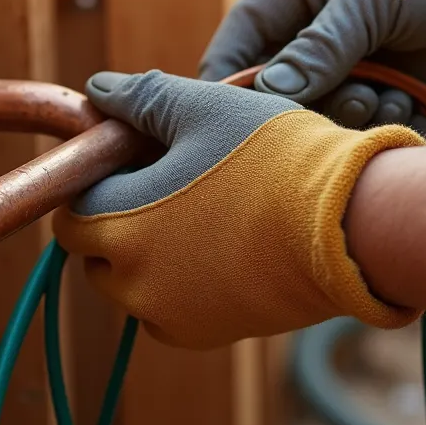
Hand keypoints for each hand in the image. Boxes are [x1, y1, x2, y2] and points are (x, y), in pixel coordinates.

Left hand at [52, 70, 425, 348]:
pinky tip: (219, 249)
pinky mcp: (204, 335)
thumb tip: (98, 90)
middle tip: (169, 183)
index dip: (103, 174)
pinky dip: (177, 286)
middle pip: (94, 247)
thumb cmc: (277, 158)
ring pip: (128, 282)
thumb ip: (143, 98)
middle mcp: (129, 279)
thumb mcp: (205, 108)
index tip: (141, 157)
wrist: (350, 227)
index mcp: (116, 220)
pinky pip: (166, 310)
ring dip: (145, 253)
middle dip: (116, 216)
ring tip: (200, 214)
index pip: (75, 201)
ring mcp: (166, 313)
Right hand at [198, 0, 425, 128]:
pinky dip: (378, 125)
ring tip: (378, 101)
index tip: (238, 119)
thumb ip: (319, 48)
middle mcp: (314, 28)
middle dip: (302, 106)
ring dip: (345, 117)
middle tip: (341, 103)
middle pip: (277, 88)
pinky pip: (362, 127)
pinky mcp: (385, 93)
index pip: (241, 41)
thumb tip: (268, 95)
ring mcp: (350, 64)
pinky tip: (403, 107)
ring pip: (320, 113)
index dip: (233, 82)